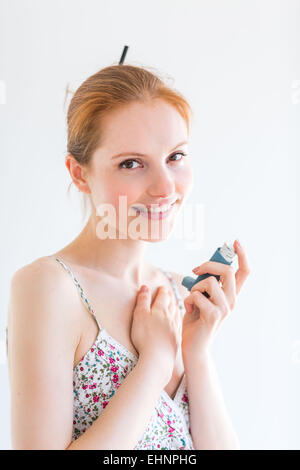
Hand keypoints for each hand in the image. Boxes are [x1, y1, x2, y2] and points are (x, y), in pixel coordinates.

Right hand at [131, 284, 181, 381]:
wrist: (158, 358)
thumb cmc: (145, 336)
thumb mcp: (139, 315)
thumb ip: (143, 300)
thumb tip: (145, 287)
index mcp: (160, 310)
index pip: (163, 296)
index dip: (162, 291)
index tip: (161, 287)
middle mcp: (170, 317)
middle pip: (171, 303)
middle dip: (169, 296)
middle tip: (168, 292)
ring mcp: (175, 328)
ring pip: (176, 313)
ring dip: (175, 306)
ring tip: (174, 303)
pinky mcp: (176, 339)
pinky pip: (179, 325)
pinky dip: (178, 319)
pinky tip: (177, 321)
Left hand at [181, 239, 249, 359]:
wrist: (193, 346)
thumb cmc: (195, 320)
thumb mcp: (203, 298)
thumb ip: (207, 285)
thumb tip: (203, 268)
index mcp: (231, 295)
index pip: (244, 272)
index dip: (242, 255)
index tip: (235, 242)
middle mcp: (232, 301)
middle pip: (228, 271)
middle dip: (208, 265)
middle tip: (195, 271)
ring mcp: (225, 309)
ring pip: (210, 282)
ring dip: (194, 288)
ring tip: (192, 299)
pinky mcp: (214, 316)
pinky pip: (197, 296)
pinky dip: (189, 300)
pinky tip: (190, 310)